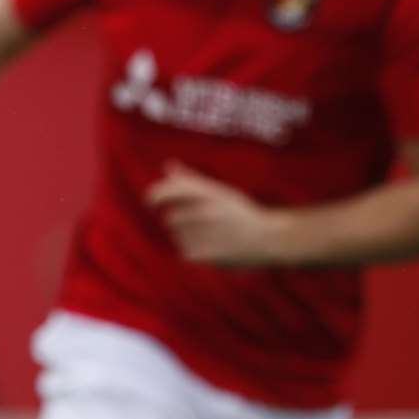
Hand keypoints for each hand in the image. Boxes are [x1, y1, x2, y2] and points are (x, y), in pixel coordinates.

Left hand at [146, 161, 284, 266]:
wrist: (270, 239)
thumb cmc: (242, 213)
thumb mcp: (220, 192)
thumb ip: (191, 180)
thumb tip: (168, 165)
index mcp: (211, 193)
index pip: (174, 190)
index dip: (156, 194)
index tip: (148, 201)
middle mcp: (207, 210)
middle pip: (171, 219)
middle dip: (178, 222)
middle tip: (200, 225)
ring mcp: (208, 232)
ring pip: (178, 237)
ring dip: (186, 237)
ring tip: (210, 236)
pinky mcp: (209, 253)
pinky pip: (186, 252)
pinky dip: (193, 252)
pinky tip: (210, 248)